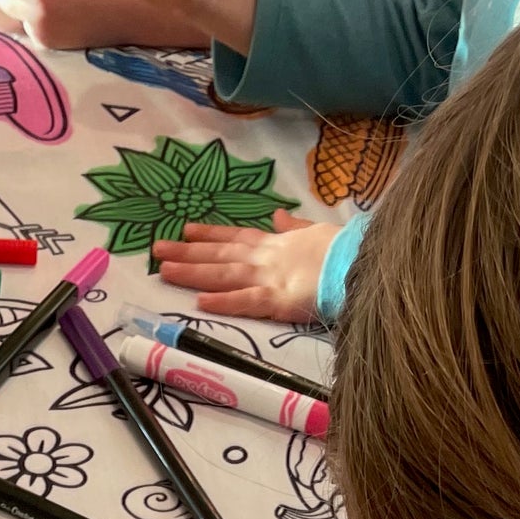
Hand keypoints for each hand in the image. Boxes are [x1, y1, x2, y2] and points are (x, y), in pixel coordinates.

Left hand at [153, 209, 333, 320]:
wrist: (363, 263)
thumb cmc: (343, 251)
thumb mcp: (316, 232)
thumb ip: (294, 228)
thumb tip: (278, 217)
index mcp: (275, 244)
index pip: (236, 237)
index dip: (209, 234)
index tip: (185, 229)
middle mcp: (266, 258)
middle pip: (220, 254)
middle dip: (187, 251)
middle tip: (156, 249)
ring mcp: (270, 278)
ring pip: (224, 274)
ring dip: (193, 272)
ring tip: (164, 271)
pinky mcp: (279, 300)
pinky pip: (247, 301)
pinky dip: (224, 301)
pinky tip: (200, 301)